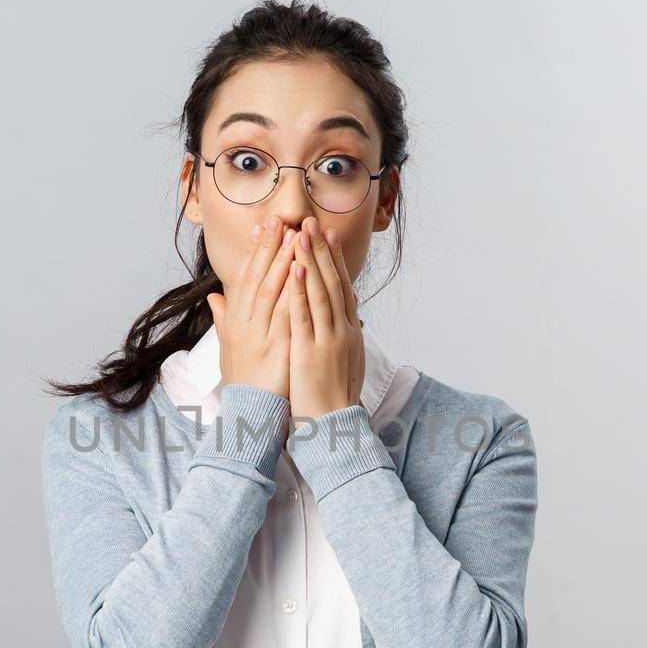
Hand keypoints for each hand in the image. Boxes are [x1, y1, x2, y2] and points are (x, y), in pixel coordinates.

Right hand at [205, 216, 296, 397]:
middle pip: (258, 279)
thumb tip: (214, 297)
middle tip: (280, 220)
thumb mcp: (228, 348)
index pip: (245, 279)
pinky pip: (287, 315)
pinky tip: (303, 274)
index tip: (263, 228)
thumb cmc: (244, 381)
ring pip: (271, 292)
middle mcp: (244, 325)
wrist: (250, 413)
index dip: (255, 252)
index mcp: (235, 322)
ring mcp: (260, 336)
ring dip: (283, 262)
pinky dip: (294, 292)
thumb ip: (223, 319)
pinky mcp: (277, 348)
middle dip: (269, 248)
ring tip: (294, 237)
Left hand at [287, 216, 363, 421]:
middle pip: (333, 283)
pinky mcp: (311, 352)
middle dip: (322, 251)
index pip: (342, 288)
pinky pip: (304, 315)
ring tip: (301, 233)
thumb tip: (352, 311)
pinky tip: (293, 268)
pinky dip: (299, 290)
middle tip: (313, 221)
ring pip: (320, 292)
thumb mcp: (348, 361)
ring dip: (310, 260)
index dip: (335, 260)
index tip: (328, 235)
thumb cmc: (335, 397)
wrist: (334, 426)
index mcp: (350, 332)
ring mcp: (328, 340)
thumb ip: (348, 333)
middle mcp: (343, 331)